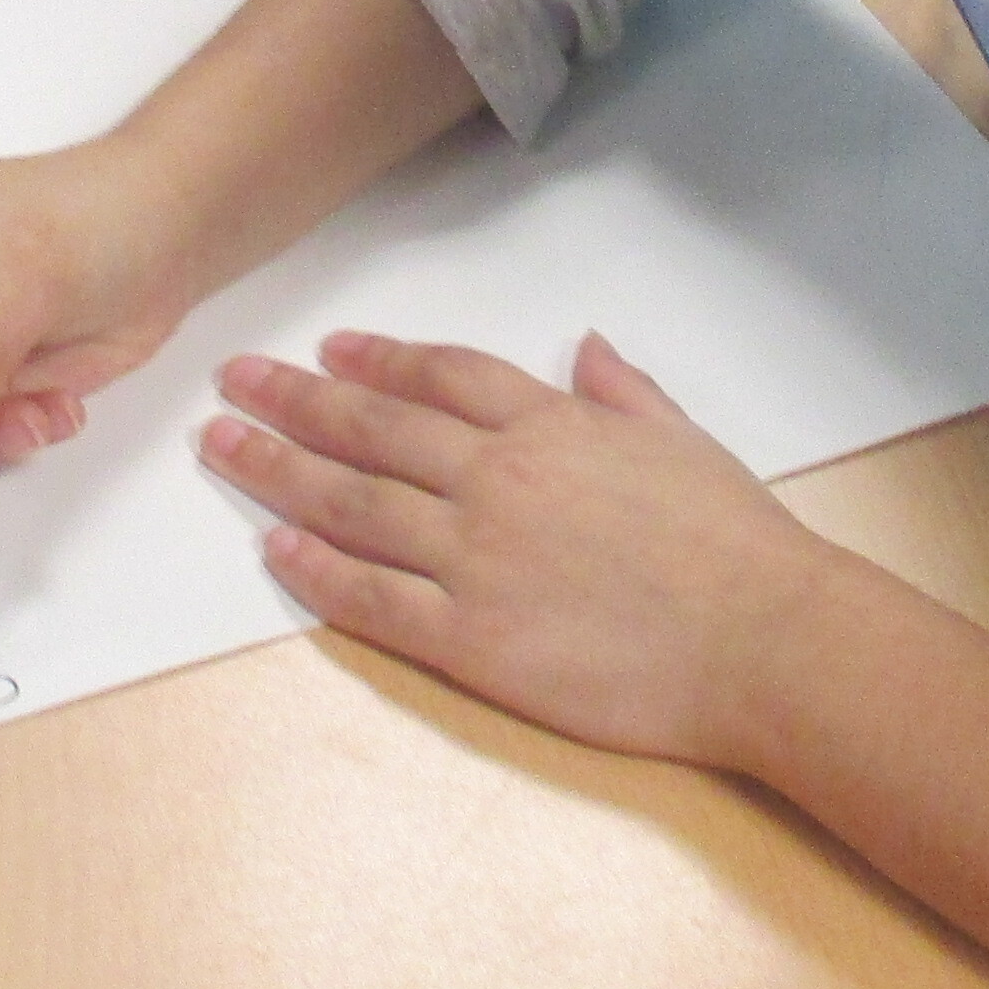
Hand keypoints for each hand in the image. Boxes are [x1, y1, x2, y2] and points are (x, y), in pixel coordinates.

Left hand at [202, 331, 839, 767]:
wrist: (764, 640)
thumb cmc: (738, 547)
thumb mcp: (685, 441)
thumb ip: (625, 392)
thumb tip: (589, 348)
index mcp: (551, 428)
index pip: (441, 377)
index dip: (377, 361)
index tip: (328, 350)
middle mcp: (499, 480)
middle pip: (373, 428)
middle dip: (294, 400)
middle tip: (235, 381)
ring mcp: (477, 559)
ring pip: (354, 504)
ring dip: (279, 472)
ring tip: (224, 446)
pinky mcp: (471, 639)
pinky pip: (372, 599)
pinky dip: (315, 573)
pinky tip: (273, 550)